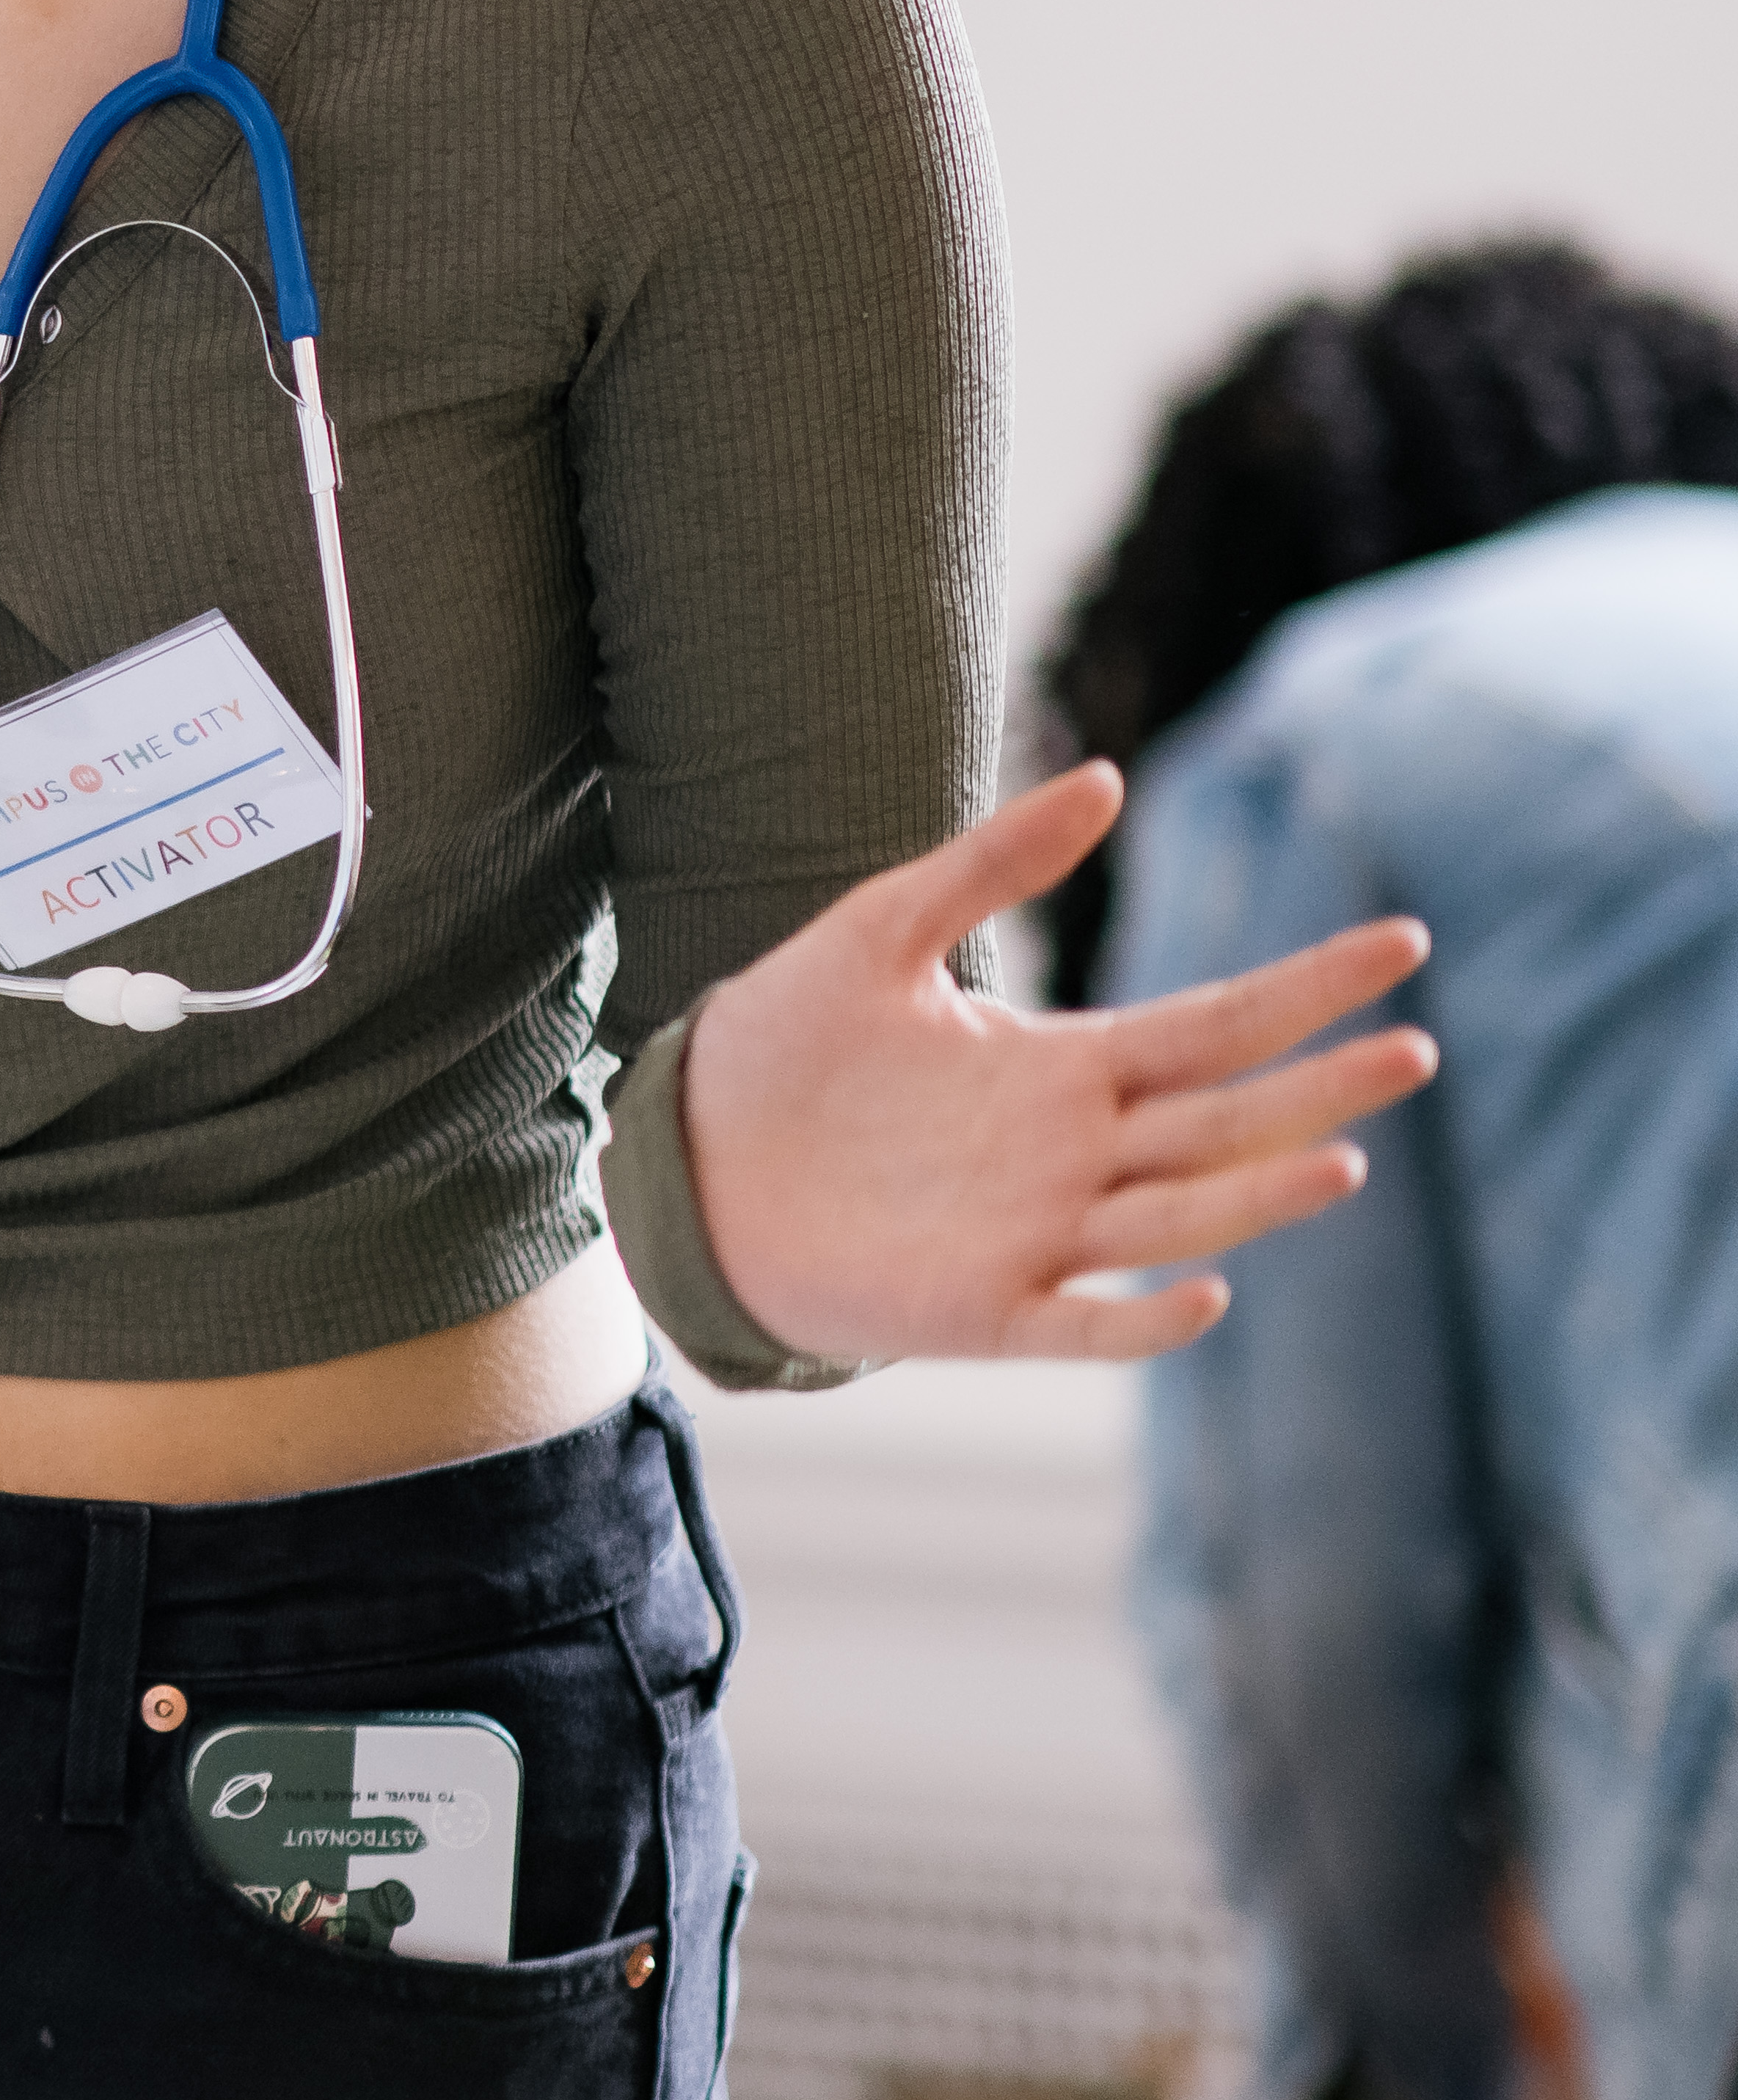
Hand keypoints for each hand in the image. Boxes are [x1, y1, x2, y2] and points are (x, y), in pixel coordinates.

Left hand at [681, 762, 1432, 1365]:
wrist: (684, 1153)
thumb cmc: (784, 1044)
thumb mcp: (879, 929)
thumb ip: (990, 863)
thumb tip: (1107, 777)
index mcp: (1065, 1065)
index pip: (1217, 1022)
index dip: (1309, 987)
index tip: (1402, 943)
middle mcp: (1076, 1152)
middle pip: (1226, 1119)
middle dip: (1321, 1091)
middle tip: (1415, 1053)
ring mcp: (1039, 1235)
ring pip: (1178, 1217)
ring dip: (1257, 1196)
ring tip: (1341, 1159)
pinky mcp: (984, 1310)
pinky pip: (1083, 1323)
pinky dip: (1144, 1315)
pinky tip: (1204, 1291)